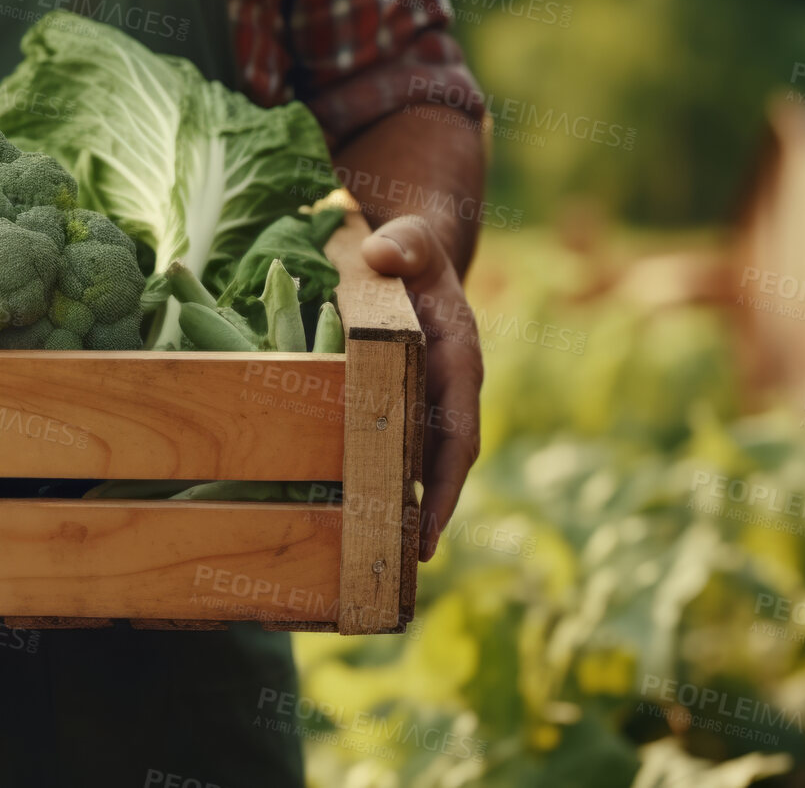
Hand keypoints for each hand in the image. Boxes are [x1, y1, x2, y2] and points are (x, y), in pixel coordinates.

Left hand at [359, 215, 482, 561]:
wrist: (409, 257)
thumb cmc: (410, 254)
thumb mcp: (410, 243)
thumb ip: (404, 245)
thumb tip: (383, 254)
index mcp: (458, 363)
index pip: (458, 431)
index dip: (447, 482)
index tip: (432, 526)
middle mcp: (444, 393)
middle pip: (437, 465)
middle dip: (425, 514)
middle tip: (399, 562)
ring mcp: (419, 403)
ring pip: (413, 465)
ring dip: (399, 510)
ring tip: (371, 560)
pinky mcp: (394, 406)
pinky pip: (388, 449)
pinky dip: (376, 484)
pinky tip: (346, 520)